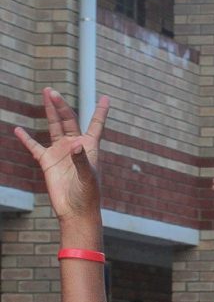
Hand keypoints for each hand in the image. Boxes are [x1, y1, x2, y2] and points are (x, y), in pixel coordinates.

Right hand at [14, 88, 109, 221]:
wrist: (76, 210)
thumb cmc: (88, 195)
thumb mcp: (88, 177)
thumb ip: (82, 161)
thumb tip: (77, 145)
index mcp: (90, 147)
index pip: (96, 124)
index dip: (101, 111)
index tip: (107, 98)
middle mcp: (75, 146)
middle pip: (69, 120)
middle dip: (61, 105)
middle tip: (52, 91)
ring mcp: (60, 152)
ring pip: (54, 126)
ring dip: (49, 112)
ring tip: (45, 94)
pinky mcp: (47, 161)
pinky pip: (34, 147)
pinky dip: (26, 138)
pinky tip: (18, 129)